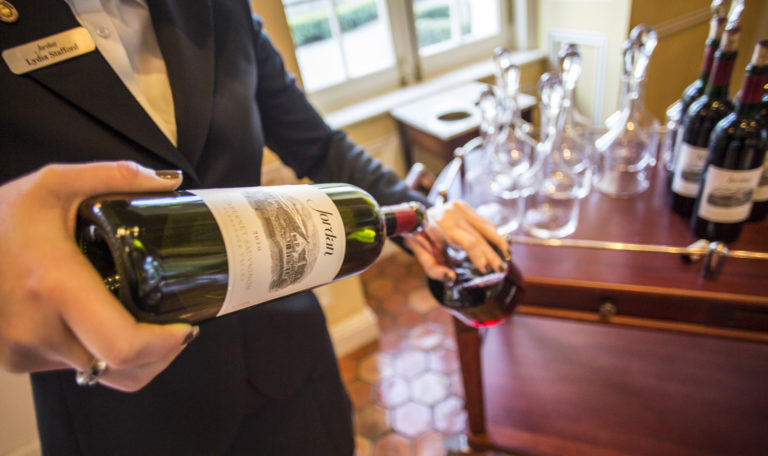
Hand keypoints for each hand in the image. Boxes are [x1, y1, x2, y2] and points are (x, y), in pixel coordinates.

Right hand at [0, 162, 197, 391]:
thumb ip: (113, 176)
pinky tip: (101, 324)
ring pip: (99, 373)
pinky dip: (95, 352)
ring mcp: (26, 351)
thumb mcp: (52, 184)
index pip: (124, 345)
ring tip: (143, 325)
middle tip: (176, 331)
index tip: (186, 327)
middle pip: (121, 371)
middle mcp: (40, 329)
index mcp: (56, 287)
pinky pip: (73, 366)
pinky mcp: (18, 360)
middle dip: (160, 356)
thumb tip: (169, 183)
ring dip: (129, 357)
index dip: (165, 346)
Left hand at [404, 199, 509, 280]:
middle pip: (479, 236)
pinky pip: (482, 220)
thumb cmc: (419, 239)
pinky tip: (500, 243)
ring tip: (507, 256)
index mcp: (440, 227)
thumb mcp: (422, 256)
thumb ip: (434, 270)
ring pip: (485, 226)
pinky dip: (493, 232)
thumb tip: (452, 278)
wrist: (412, 216)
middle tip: (500, 268)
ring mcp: (458, 207)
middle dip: (491, 254)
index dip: (480, 256)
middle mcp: (451, 214)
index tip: (485, 270)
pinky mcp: (463, 204)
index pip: (468, 242)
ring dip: (498, 242)